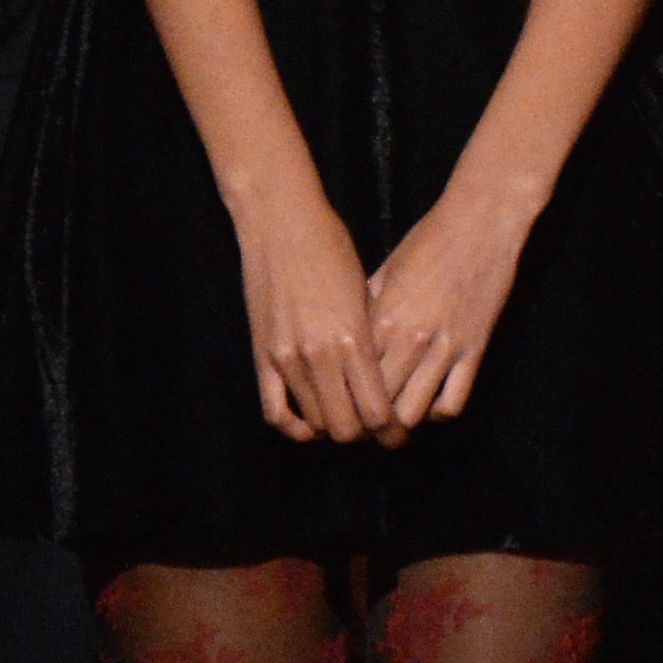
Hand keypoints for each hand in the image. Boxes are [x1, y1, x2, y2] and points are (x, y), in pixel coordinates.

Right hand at [233, 187, 395, 445]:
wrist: (282, 225)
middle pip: (346, 427)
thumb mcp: (367, 292)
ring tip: (351, 424)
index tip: (399, 430)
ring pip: (315, 422)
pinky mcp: (263, 356)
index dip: (391, 429)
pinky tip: (310, 426)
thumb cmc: (333, 249)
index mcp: (355, 338)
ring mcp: (288, 358)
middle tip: (378, 434)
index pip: (377, 411)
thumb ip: (373, 336)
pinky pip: (276, 412)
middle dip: (367, 436)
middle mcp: (321, 355)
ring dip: (334, 429)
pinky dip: (296, 427)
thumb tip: (386, 374)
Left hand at [366, 177, 539, 437]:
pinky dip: (439, 413)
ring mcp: (446, 346)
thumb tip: (346, 338)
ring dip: (402, 426)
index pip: (351, 380)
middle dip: (367, 425)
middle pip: (377, 406)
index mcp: (382, 318)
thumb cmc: (430, 239)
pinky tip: (432, 405)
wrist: (483, 219)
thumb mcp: (387, 270)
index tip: (340, 410)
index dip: (342, 403)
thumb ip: (365, 309)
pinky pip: (454, 402)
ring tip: (396, 425)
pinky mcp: (475, 348)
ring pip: (413, 413)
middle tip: (365, 428)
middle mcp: (410, 338)